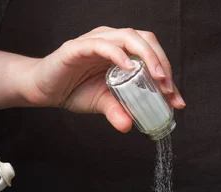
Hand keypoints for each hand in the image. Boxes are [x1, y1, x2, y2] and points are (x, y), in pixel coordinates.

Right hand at [19, 26, 184, 131]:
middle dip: (161, 62)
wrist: (45, 89)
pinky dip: (117, 54)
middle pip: (145, 39)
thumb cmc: (74, 89)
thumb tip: (131, 126)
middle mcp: (112, 41)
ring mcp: (96, 41)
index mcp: (122, 52)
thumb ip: (119, 111)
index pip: (152, 54)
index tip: (175, 98)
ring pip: (128, 37)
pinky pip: (101, 44)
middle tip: (167, 86)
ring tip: (155, 77)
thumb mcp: (104, 103)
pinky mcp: (78, 47)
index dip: (167, 74)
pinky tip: (128, 68)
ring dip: (146, 56)